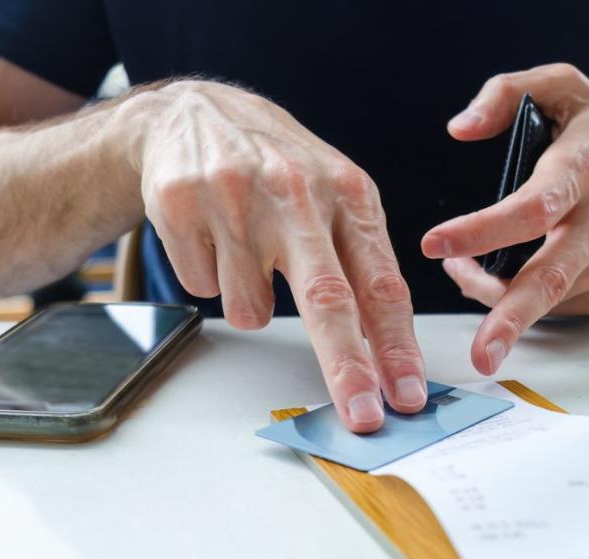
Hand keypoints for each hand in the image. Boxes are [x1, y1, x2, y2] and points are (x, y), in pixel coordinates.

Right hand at [127, 81, 426, 431]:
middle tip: (362, 416)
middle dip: (347, 367)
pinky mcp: (181, 207)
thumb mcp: (336, 196)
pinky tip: (213, 236)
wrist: (194, 114)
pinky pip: (204, 289)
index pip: (381, 284)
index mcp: (348, 192)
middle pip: (327, 298)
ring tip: (247, 250)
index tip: (407, 395)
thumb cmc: (278, 168)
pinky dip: (211, 277)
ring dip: (250, 301)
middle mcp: (296, 192)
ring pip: (250, 308)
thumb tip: (383, 352)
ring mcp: (235, 198)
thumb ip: (361, 264)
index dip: (396, 347)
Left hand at [422, 64, 588, 375]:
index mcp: (588, 167)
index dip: (484, 229)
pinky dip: (522, 301)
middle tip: (479, 354)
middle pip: (551, 276)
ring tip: (463, 273)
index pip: (533, 206)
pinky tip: (501, 281)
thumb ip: (506, 92)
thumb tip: (460, 128)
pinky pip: (558, 305)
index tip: (437, 245)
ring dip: (496, 301)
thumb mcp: (566, 88)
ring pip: (547, 297)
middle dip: (510, 318)